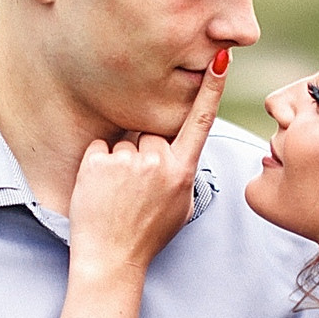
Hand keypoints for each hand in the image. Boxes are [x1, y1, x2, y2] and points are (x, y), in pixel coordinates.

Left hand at [65, 49, 227, 275]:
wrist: (112, 260)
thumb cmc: (147, 235)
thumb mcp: (181, 207)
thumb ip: (183, 172)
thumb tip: (182, 149)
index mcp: (182, 171)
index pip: (201, 121)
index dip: (212, 88)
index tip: (221, 57)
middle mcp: (158, 162)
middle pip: (149, 132)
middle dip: (141, 151)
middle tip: (133, 188)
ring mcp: (127, 162)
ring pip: (123, 141)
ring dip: (117, 161)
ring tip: (116, 195)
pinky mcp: (98, 163)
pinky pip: (99, 147)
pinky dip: (96, 165)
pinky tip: (100, 190)